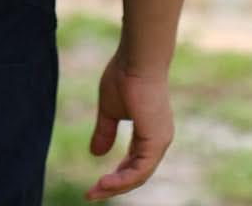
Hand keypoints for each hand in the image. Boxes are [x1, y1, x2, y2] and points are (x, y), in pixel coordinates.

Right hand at [84, 48, 173, 199]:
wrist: (137, 58)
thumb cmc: (124, 76)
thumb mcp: (109, 110)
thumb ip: (105, 132)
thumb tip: (96, 154)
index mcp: (149, 132)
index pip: (133, 163)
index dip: (114, 175)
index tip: (94, 185)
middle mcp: (158, 139)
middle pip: (136, 173)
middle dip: (113, 186)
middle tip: (91, 195)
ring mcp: (160, 140)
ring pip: (139, 175)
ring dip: (116, 186)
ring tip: (95, 191)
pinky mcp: (157, 139)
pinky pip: (141, 169)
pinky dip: (123, 179)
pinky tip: (105, 182)